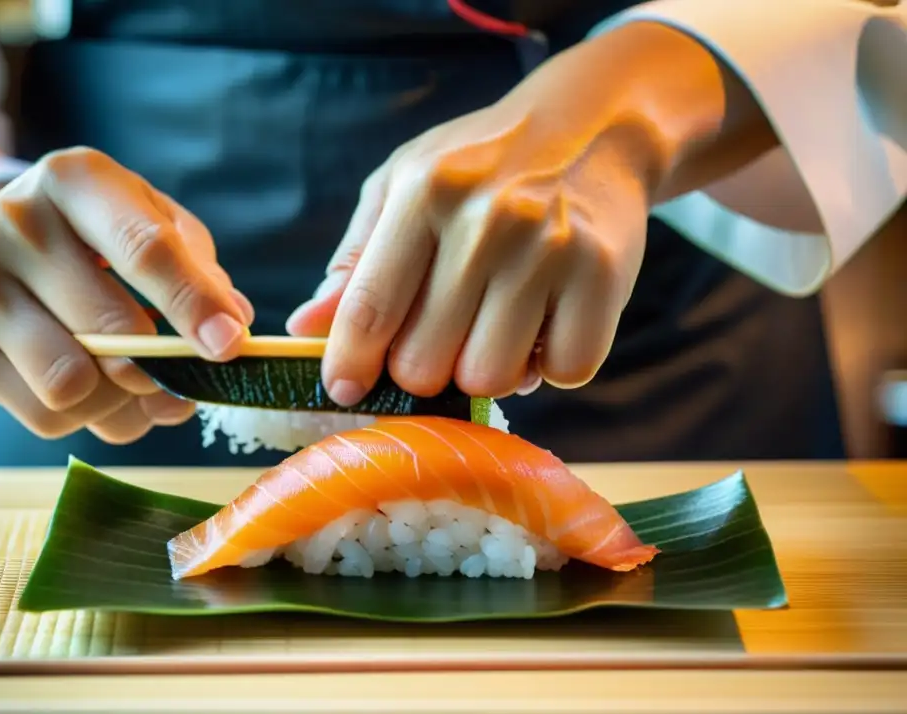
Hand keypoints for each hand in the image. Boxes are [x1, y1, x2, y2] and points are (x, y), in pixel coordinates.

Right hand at [0, 147, 253, 443]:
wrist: (9, 245)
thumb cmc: (103, 236)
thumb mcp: (158, 227)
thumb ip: (202, 272)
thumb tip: (231, 325)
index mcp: (75, 180)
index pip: (144, 249)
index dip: (193, 303)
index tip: (230, 345)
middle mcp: (12, 222)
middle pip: (109, 331)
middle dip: (159, 367)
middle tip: (175, 374)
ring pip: (71, 387)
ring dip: (120, 402)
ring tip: (130, 382)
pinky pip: (43, 417)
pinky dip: (85, 419)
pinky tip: (91, 390)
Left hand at [287, 21, 772, 404]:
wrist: (596, 125)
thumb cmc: (482, 165)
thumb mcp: (405, 186)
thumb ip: (356, 260)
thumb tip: (305, 328)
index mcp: (424, 191)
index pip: (370, 306)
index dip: (349, 362)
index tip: (343, 390)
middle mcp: (486, 220)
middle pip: (425, 363)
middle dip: (423, 368)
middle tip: (441, 340)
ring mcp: (550, 248)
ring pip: (491, 378)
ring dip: (488, 370)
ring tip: (496, 329)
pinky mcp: (605, 274)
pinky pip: (564, 371)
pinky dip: (551, 365)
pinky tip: (545, 326)